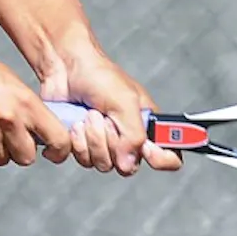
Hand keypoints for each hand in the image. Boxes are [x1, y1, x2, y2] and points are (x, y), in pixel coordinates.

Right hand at [0, 42, 71, 167]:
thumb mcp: (6, 80)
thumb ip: (24, 106)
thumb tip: (36, 130)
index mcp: (24, 101)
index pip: (57, 138)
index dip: (59, 150)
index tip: (52, 151)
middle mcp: (8, 120)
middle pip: (27, 156)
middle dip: (20, 150)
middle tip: (10, 137)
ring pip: (1, 159)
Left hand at [39, 47, 183, 176]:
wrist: (66, 68)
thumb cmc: (99, 75)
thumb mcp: (125, 101)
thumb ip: (134, 135)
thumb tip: (128, 164)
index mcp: (149, 125)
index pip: (170, 157)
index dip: (161, 159)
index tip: (146, 148)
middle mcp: (129, 139)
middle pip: (128, 166)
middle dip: (112, 141)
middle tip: (104, 116)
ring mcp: (105, 144)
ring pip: (103, 164)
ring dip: (92, 138)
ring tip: (89, 114)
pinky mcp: (84, 145)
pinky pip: (83, 160)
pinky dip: (78, 141)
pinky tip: (76, 122)